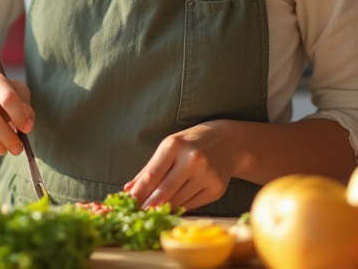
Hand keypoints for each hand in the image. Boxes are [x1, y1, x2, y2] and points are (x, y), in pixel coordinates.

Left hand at [124, 121, 242, 210]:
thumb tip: (128, 189)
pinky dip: (180, 207)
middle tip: (137, 215)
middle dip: (148, 205)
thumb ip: (148, 169)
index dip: (139, 192)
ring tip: (152, 212)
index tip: (128, 203)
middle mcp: (192, 160)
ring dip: (163, 209)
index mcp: (175, 145)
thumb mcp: (169, 148)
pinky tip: (173, 206)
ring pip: (177, 201)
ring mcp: (206, 175)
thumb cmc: (191, 144)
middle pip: (164, 191)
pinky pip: (191, 205)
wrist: (228, 142)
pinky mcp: (216, 189)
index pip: (152, 175)